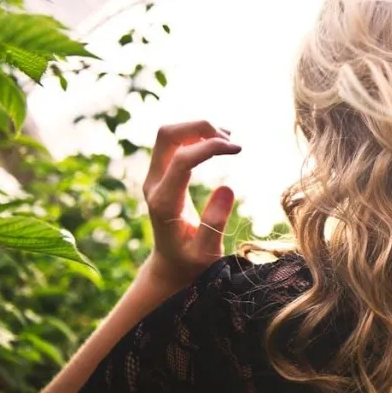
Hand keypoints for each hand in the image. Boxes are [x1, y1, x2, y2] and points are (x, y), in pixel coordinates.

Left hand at [142, 120, 240, 287]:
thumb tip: (227, 187)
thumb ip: (215, 223)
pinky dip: (195, 135)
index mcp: (164, 202)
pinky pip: (174, 143)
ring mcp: (154, 177)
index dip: (210, 147)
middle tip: (231, 140)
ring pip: (169, 134)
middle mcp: (153, 184)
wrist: (171, 265)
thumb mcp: (207, 252)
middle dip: (200, 127)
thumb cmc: (192, 262)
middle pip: (167, 135)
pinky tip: (218, 143)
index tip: (238, 149)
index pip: (182, 159)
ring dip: (198, 129)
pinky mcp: (161, 174)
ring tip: (228, 140)